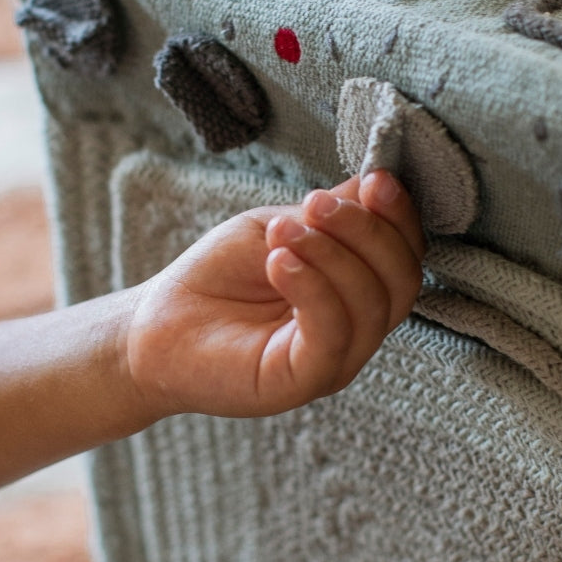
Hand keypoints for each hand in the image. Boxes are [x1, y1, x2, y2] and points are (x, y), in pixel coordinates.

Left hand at [125, 172, 424, 419]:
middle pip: (401, 279)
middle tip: (315, 204)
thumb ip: (328, 213)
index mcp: (358, 292)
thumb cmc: (217, 279)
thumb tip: (376, 180)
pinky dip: (312, 287)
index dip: (400, 216)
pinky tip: (279, 262)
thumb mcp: (277, 228)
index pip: (405, 255)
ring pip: (371, 304)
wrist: (156, 328)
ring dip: (332, 253)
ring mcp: (336, 359)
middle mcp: (357, 329)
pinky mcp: (305, 381)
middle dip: (366, 230)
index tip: (375, 180)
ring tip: (283, 232)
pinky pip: (332, 333)